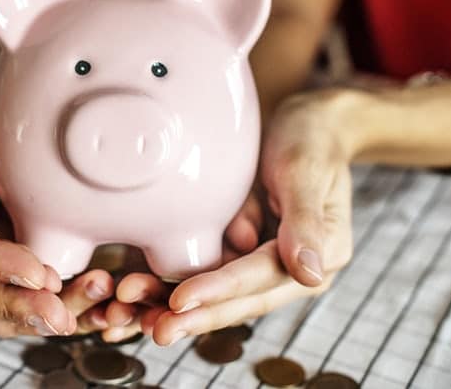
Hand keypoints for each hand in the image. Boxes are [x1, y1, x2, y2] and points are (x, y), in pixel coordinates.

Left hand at [112, 92, 355, 344]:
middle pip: (235, 299)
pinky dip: (168, 285)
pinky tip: (134, 297)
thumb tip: (310, 274)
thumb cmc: (309, 138)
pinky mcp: (232, 251)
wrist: (300, 119)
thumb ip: (305, 221)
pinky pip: (199, 273)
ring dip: (173, 307)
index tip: (181, 301)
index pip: (261, 277)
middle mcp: (287, 269)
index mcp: (317, 256)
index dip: (219, 290)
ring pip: (213, 294)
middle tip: (153, 330)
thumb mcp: (307, 171)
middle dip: (193, 316)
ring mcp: (256, 262)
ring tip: (133, 319)